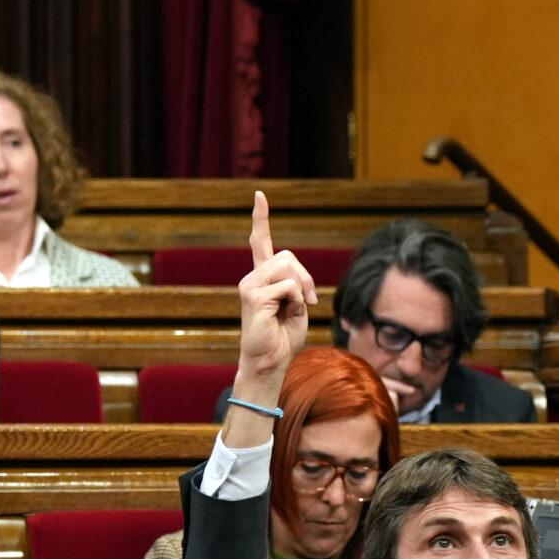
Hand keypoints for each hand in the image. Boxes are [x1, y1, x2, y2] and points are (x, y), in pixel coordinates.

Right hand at [236, 191, 314, 388]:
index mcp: (262, 278)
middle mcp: (252, 278)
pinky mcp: (253, 297)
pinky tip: (286, 314)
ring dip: (303, 288)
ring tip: (296, 308)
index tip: (260, 195)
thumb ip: (297, 283)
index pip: (260, 242)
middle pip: (288, 255)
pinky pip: (288, 285)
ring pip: (288, 267)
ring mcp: (249, 285)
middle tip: (309, 300)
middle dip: (306, 276)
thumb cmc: (284, 338)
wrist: (270, 362)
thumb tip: (297, 275)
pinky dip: (297, 300)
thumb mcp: (297, 304)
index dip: (261, 219)